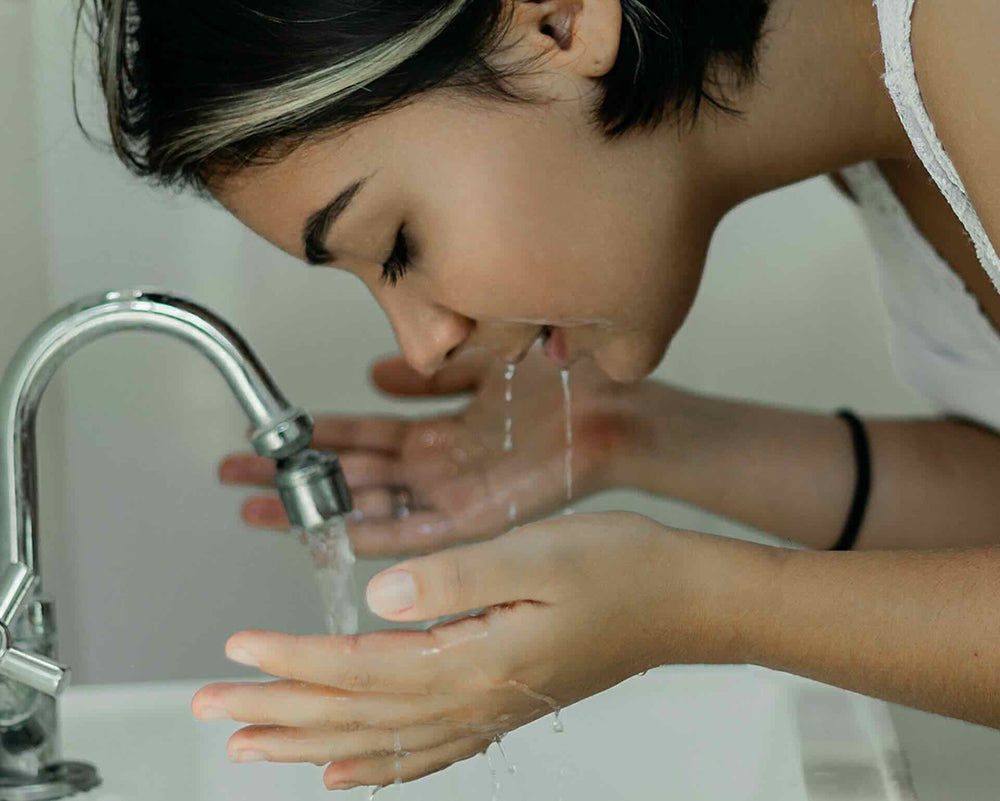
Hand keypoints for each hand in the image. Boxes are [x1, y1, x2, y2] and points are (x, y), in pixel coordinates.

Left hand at [192, 513, 769, 788]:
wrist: (684, 601)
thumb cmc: (622, 568)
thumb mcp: (538, 553)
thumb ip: (454, 579)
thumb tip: (376, 602)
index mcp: (476, 657)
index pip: (360, 669)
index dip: (293, 660)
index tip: (238, 649)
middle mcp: (475, 697)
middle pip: (356, 716)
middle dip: (278, 710)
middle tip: (212, 707)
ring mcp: (490, 709)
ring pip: (379, 742)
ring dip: (310, 744)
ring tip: (253, 745)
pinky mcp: (503, 704)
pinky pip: (426, 753)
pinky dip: (377, 769)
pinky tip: (346, 777)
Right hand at [220, 348, 648, 555]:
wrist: (615, 407)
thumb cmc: (560, 382)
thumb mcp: (478, 362)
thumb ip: (428, 371)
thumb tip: (376, 370)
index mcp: (438, 432)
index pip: (359, 436)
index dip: (310, 437)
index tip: (265, 438)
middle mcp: (437, 467)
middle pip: (350, 475)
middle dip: (293, 477)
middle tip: (234, 478)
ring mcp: (453, 494)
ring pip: (371, 505)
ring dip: (318, 508)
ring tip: (260, 508)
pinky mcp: (478, 516)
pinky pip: (418, 532)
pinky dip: (378, 535)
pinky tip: (335, 536)